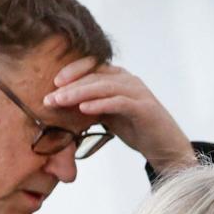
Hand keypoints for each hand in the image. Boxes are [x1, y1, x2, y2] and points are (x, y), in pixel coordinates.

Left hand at [45, 57, 194, 173]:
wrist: (164, 147)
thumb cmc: (136, 129)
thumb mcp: (108, 115)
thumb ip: (91, 106)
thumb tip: (62, 106)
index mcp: (119, 78)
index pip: (92, 66)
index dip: (72, 71)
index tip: (53, 83)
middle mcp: (128, 80)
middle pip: (94, 76)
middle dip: (69, 86)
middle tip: (49, 97)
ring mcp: (137, 92)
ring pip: (103, 86)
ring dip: (79, 93)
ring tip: (60, 101)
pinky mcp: (144, 108)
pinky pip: (118, 102)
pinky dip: (100, 104)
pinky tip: (84, 109)